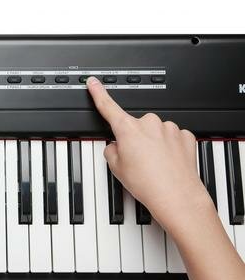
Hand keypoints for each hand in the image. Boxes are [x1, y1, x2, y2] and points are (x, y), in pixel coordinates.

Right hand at [86, 77, 210, 230]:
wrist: (177, 197)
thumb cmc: (147, 184)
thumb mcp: (116, 168)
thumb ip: (112, 150)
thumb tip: (117, 146)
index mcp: (128, 129)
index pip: (108, 106)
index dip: (98, 93)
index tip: (94, 82)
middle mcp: (149, 123)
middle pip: (135, 126)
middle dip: (134, 139)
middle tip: (136, 161)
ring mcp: (169, 128)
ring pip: (155, 132)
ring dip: (153, 144)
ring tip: (154, 166)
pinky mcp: (185, 136)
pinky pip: (172, 138)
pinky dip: (169, 148)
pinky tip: (168, 163)